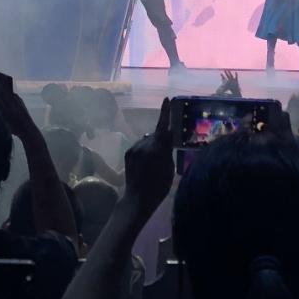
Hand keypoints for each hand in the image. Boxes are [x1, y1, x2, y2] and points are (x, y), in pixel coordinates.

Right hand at [0, 70, 35, 141]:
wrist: (28, 131)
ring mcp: (18, 101)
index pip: (6, 80)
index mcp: (11, 97)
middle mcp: (15, 96)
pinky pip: (10, 99)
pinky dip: (4, 99)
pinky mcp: (20, 106)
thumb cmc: (15, 124)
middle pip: (5, 86)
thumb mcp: (4, 114)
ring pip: (7, 94)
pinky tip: (0, 107)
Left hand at [121, 97, 173, 215]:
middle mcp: (144, 144)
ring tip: (154, 161)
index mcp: (157, 148)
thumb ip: (167, 151)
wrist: (138, 198)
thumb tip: (167, 139)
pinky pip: (139, 146)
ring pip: (147, 140)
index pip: (163, 126)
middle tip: (165, 150)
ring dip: (152, 145)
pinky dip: (144, 150)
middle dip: (161, 138)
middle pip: (156, 134)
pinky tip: (146, 163)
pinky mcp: (128, 152)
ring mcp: (134, 148)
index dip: (165, 112)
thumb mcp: (169, 168)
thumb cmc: (159, 186)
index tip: (166, 99)